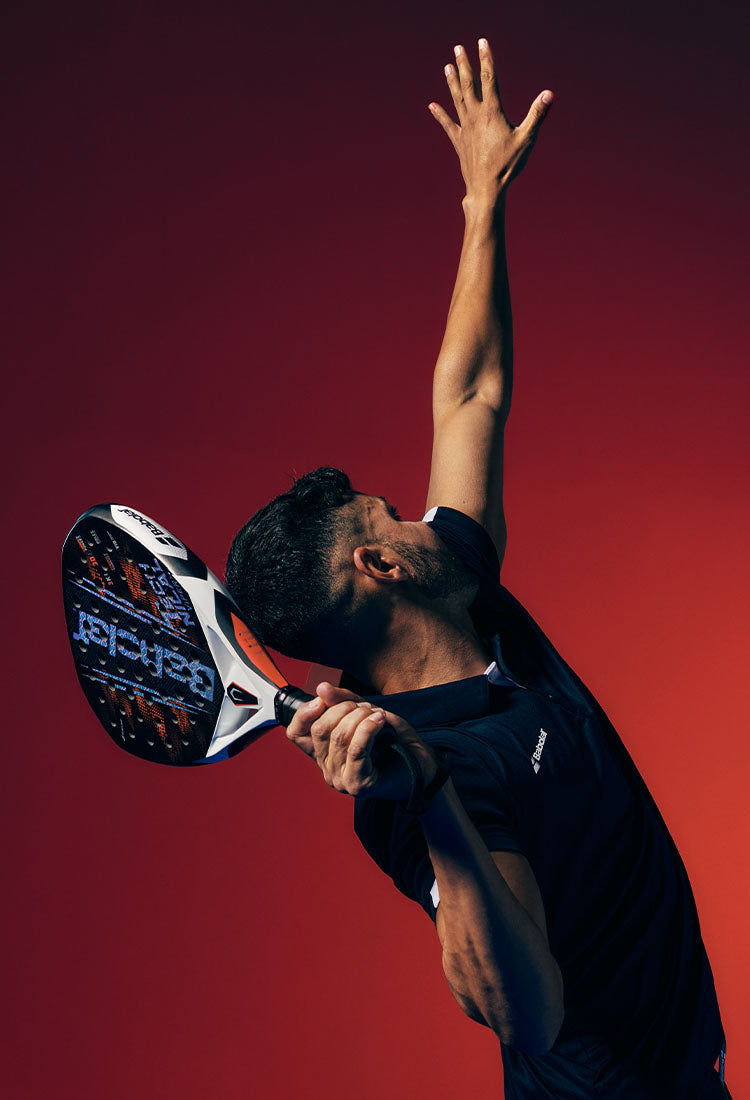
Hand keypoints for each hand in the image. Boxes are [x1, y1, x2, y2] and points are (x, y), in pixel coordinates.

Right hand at [286, 682, 438, 799]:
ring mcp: (341, 779)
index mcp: (325, 752)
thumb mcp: (366, 713)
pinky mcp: (358, 784)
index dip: (304, 713)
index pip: (296, 733)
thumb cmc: (395, 742)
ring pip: (339, 736)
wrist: (424, 767)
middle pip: (320, 729)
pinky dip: (368, 728)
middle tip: (365, 707)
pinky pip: (356, 749)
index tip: (322, 700)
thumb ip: (342, 701)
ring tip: (377, 715)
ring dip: (361, 717)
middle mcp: (328, 769)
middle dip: (343, 709)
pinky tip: (380, 721)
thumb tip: (321, 688)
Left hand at [429, 37, 553, 201]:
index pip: (489, 78)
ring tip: (447, 67)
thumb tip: (549, 94)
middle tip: (458, 48)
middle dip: (464, 64)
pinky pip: (447, 124)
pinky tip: (431, 106)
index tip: (482, 42)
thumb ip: (537, 114)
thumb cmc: (508, 165)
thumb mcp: (526, 139)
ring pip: (457, 99)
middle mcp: (475, 116)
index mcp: (492, 111)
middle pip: (468, 84)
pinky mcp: (459, 142)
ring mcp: (464, 129)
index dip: (486, 58)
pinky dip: (439, 114)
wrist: (486, 188)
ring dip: (451, 82)